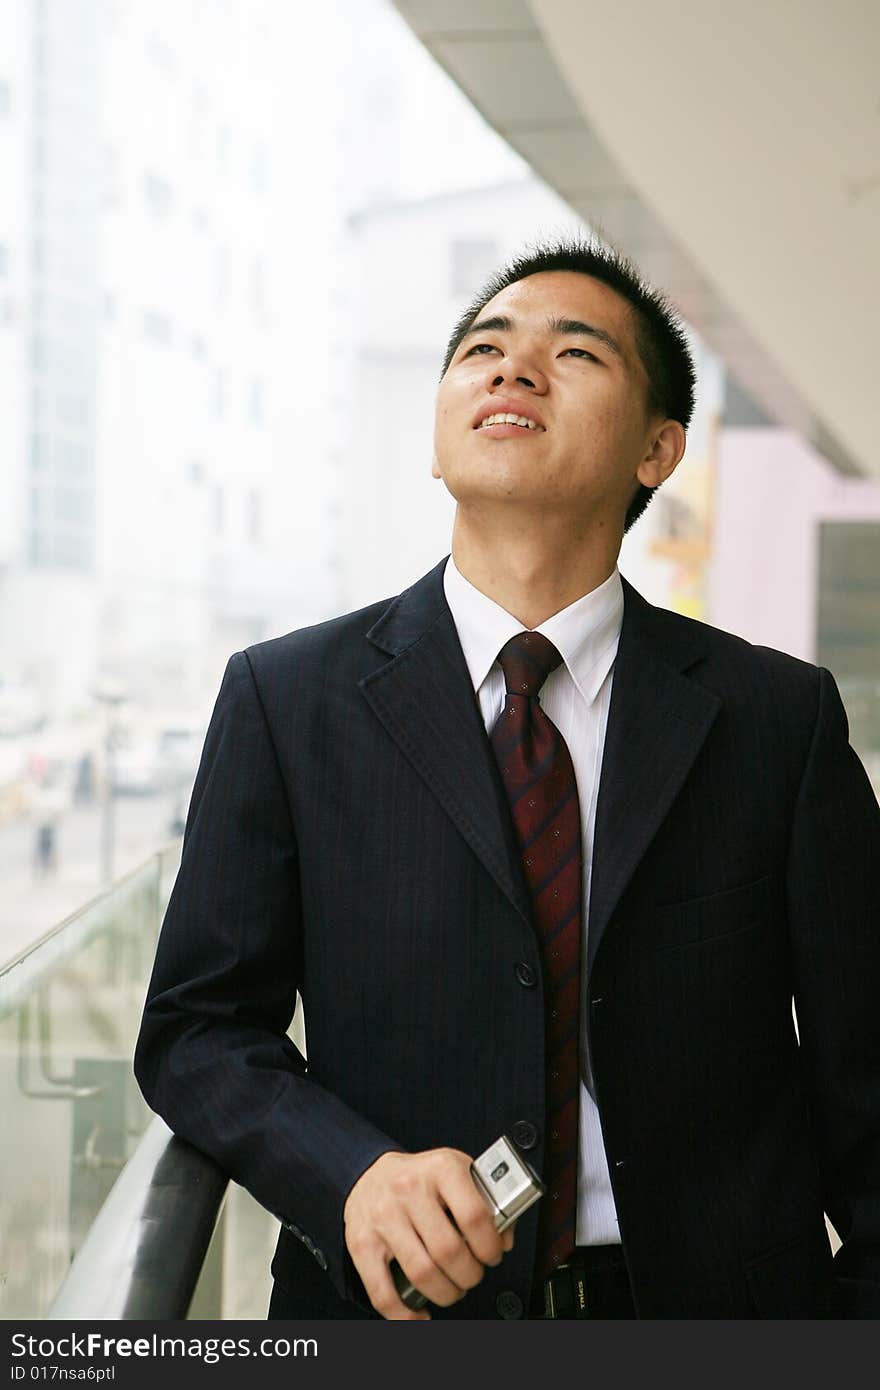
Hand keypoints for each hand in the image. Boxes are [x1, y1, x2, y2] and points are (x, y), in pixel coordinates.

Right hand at [343, 1147, 514, 1319]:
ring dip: (446, 1293)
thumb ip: (486, 1200)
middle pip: (449, 1250)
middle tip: (472, 1275)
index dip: (490, 1246)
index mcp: (440, 1169)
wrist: (370, 1174)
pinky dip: (404, 1314)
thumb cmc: (421, 1177)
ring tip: (452, 1289)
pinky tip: (418, 1315)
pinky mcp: (362, 1243)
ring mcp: (384, 1217)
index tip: (493, 1255)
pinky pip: (383, 1292)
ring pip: (422, 1273)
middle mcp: (409, 1189)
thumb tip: (505, 1238)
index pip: (475, 1216)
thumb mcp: (458, 1171)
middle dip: (470, 1275)